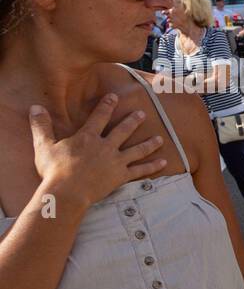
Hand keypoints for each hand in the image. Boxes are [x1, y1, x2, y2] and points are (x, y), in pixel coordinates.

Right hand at [30, 94, 167, 210]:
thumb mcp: (43, 146)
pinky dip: (152, 167)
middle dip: (133, 121)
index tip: (114, 97)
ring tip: (160, 139)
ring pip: (136, 149)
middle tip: (142, 114)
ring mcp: (115, 161)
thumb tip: (35, 107)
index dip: (107, 105)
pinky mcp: (121, 176)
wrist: (67, 192)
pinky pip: (140, 170)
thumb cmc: (54, 170)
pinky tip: (164, 163)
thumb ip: (41, 126)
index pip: (99, 116)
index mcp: (87, 137)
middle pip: (123, 130)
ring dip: (149, 143)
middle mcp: (105, 146)